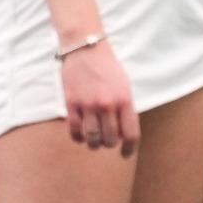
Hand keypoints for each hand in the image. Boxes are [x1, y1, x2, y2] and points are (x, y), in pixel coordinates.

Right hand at [60, 40, 138, 155]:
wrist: (85, 48)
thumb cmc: (108, 66)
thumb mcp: (124, 85)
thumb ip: (124, 108)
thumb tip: (122, 133)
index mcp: (124, 99)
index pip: (130, 133)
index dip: (129, 149)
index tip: (126, 154)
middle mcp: (107, 104)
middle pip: (110, 139)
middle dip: (109, 144)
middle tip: (107, 141)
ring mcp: (88, 105)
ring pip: (92, 139)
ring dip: (93, 144)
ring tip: (94, 141)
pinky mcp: (71, 103)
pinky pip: (74, 130)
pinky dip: (77, 137)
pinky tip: (80, 136)